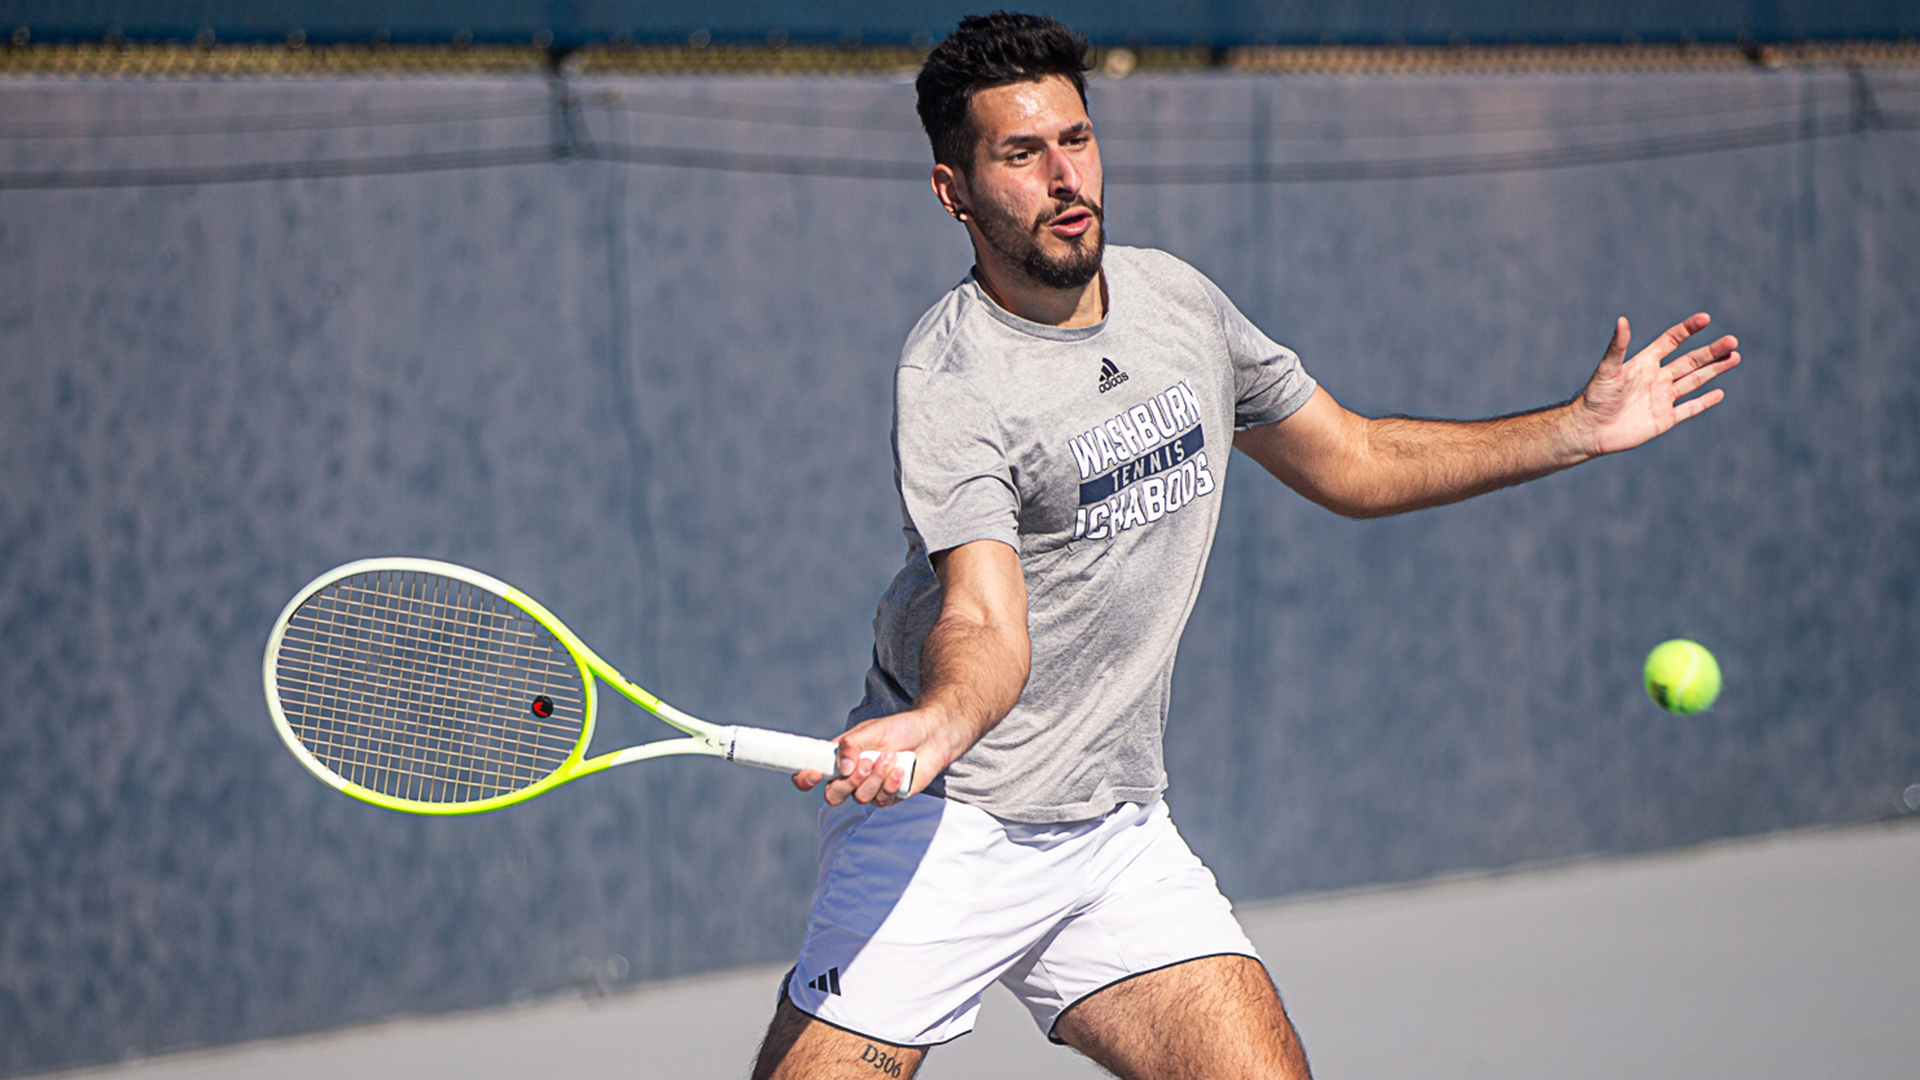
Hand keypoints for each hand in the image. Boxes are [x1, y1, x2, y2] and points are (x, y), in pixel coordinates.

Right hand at [790, 705, 976, 808]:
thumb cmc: (900, 728)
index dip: (805, 779)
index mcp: (840, 759)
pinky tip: (900, 768)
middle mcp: (851, 777)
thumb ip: (852, 744)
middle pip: (833, 795)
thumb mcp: (872, 730)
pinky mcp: (889, 797)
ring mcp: (870, 789)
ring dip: (876, 777)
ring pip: (860, 798)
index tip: (814, 774)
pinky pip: (882, 800)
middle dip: (849, 781)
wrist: (932, 735)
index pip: (812, 774)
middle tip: (867, 761)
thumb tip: (842, 766)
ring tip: (890, 756)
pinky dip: (890, 783)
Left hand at [1574, 313, 1740, 456]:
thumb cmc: (1594, 398)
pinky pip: (1689, 409)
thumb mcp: (1607, 370)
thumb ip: (1617, 347)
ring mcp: (1662, 399)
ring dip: (1715, 370)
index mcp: (1645, 363)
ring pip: (1694, 381)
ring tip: (1735, 357)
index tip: (1705, 318)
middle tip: (1732, 341)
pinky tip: (1719, 392)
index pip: (1672, 341)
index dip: (1688, 330)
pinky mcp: (1664, 419)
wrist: (1589, 431)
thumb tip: (1622, 320)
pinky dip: (1704, 401)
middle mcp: (1657, 378)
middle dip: (1711, 351)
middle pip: (1690, 361)